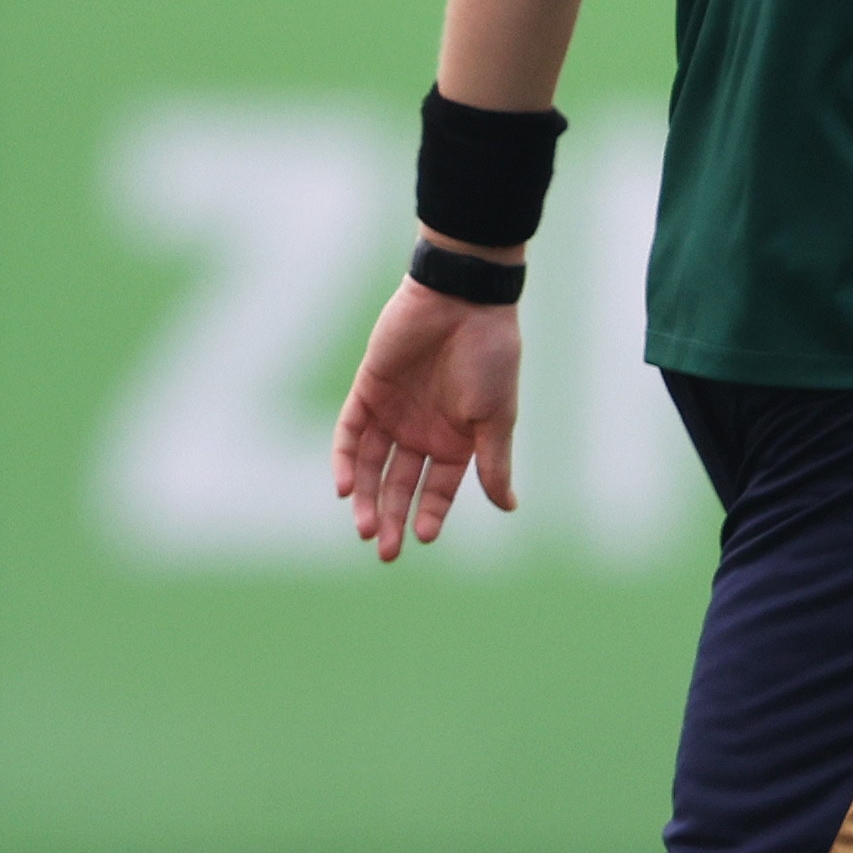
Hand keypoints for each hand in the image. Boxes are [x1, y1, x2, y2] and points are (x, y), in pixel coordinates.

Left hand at [330, 277, 521, 559]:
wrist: (463, 301)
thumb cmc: (490, 358)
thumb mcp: (496, 417)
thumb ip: (493, 463)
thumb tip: (508, 507)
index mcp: (457, 440)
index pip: (438, 489)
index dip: (430, 513)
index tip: (423, 537)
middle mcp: (422, 431)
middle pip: (399, 484)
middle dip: (392, 517)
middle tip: (384, 550)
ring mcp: (393, 412)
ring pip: (370, 465)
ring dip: (366, 497)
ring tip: (364, 528)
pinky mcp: (368, 391)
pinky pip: (349, 432)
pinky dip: (344, 459)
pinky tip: (344, 487)